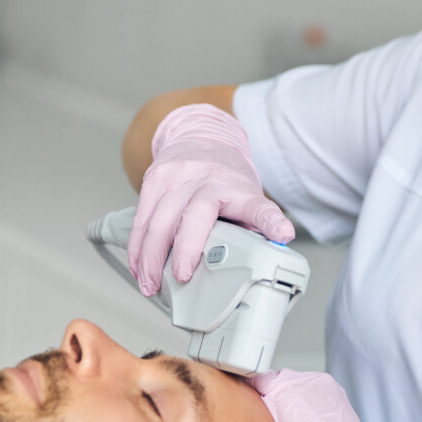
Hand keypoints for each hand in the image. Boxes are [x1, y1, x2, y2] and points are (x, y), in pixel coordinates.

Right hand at [127, 104, 294, 295]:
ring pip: (159, 219)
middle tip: (180, 278)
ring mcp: (179, 176)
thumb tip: (272, 255)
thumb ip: (254, 227)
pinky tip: (138, 264)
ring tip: (150, 284)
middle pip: (194, 215)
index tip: (283, 235)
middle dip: (185, 250)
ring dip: (151, 257)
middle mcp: (209, 179)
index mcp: (239, 190)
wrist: (203, 136)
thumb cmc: (228, 177)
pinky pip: (141, 216)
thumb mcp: (248, 197)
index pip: (259, 208)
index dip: (272, 223)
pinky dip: (137, 245)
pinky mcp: (155, 177)